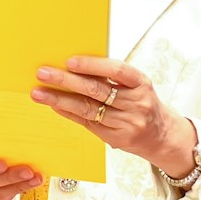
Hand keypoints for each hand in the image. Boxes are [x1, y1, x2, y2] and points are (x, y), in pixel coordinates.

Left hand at [31, 56, 197, 176]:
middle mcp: (136, 103)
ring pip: (87, 109)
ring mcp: (127, 122)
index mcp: (141, 83)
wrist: (162, 136)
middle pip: (96, 90)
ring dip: (59, 100)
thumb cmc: (142, 103)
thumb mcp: (135, 86)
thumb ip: (111, 77)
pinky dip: (68, 113)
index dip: (92, 65)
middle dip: (66, 80)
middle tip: (43, 73)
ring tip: (39, 93)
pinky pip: (87, 123)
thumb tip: (72, 65)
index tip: (69, 61)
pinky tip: (54, 106)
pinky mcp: (116, 138)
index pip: (117, 70)